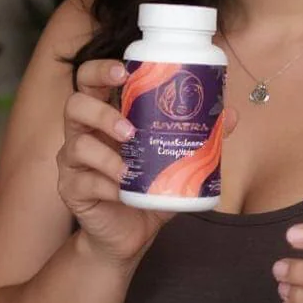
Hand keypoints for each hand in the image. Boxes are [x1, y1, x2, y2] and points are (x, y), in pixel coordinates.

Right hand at [57, 59, 235, 267]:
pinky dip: (105, 185)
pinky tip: (122, 191)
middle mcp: (85, 133)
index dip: (102, 69)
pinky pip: (82, 181)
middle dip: (100, 111)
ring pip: (76, 144)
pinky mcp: (71, 188)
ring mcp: (73, 161)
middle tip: (130, 128)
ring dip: (105, 153)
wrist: (130, 234)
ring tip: (130, 166)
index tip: (125, 71)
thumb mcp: (175, 162)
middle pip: (75, 104)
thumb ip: (199, 138)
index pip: (92, 80)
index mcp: (106, 115)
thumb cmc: (148, 188)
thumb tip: (230, 115)